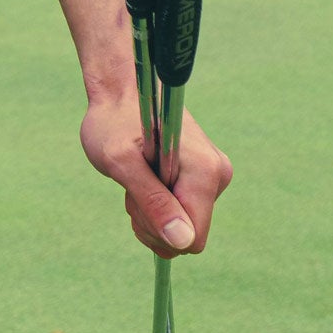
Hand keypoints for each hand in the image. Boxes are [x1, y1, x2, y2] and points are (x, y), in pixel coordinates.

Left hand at [80, 89, 232, 258]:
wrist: (122, 90)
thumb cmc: (114, 121)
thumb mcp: (121, 162)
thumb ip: (153, 201)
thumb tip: (183, 241)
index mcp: (206, 171)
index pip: (192, 238)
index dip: (159, 231)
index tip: (135, 200)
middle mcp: (217, 174)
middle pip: (187, 235)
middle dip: (152, 221)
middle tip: (132, 183)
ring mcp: (212, 176)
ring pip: (182, 226)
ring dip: (150, 211)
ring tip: (136, 175)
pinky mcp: (202, 179)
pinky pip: (181, 213)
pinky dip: (156, 204)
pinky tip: (145, 176)